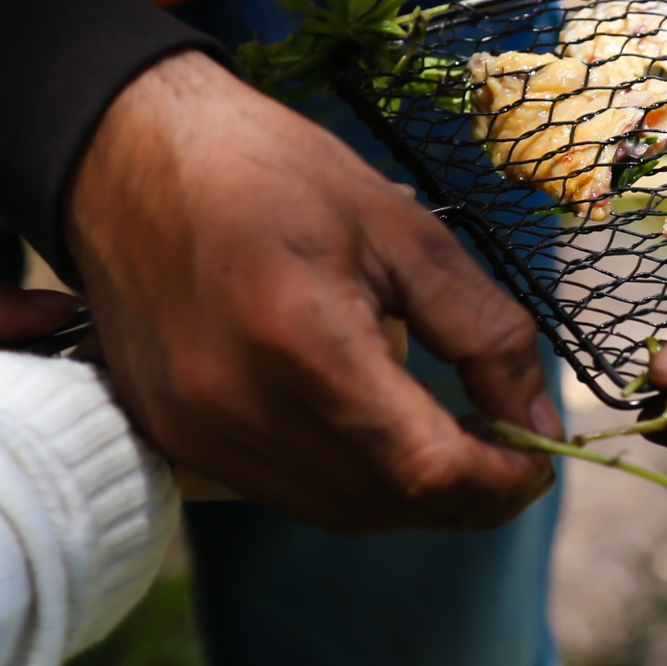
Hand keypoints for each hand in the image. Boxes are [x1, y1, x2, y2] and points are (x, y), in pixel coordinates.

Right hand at [65, 51, 556, 533]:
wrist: (127, 154)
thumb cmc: (270, 171)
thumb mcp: (403, 228)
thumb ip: (483, 331)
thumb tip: (539, 421)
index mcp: (303, 339)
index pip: (426, 470)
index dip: (502, 481)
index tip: (539, 455)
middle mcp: (240, 407)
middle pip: (387, 505)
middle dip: (467, 492)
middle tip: (506, 439)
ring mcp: (196, 433)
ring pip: (340, 512)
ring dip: (410, 494)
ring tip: (448, 431)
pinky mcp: (173, 439)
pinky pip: (288, 493)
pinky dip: (351, 480)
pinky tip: (374, 426)